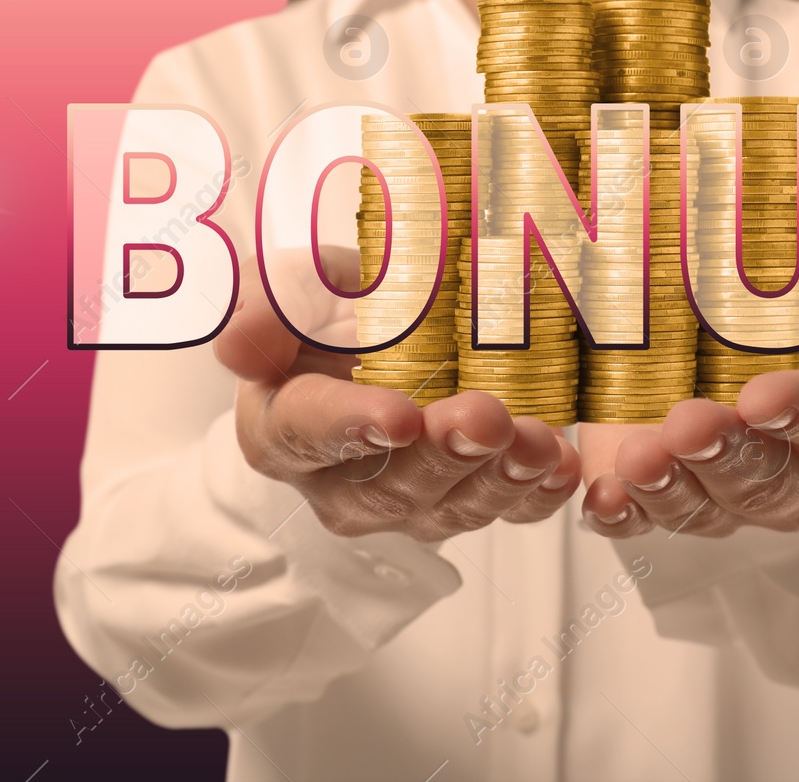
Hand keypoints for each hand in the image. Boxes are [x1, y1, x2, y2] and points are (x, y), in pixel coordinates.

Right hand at [215, 249, 579, 540]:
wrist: (384, 332)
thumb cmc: (334, 311)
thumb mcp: (297, 286)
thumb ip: (267, 306)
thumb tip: (237, 346)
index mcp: (281, 428)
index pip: (306, 434)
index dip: (351, 427)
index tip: (396, 418)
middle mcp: (340, 484)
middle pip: (389, 483)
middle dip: (443, 453)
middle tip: (484, 417)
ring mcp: (407, 503)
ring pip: (452, 505)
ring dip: (499, 476)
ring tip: (536, 443)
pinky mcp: (465, 503)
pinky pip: (503, 513)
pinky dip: (536, 496)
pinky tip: (561, 470)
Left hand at [578, 251, 798, 536]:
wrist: (710, 306)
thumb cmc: (789, 296)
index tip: (764, 397)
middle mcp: (794, 469)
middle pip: (775, 485)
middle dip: (731, 457)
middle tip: (692, 424)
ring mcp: (724, 489)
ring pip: (712, 511)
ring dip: (675, 488)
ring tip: (642, 456)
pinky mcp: (661, 491)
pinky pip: (643, 522)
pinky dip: (623, 514)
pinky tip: (605, 498)